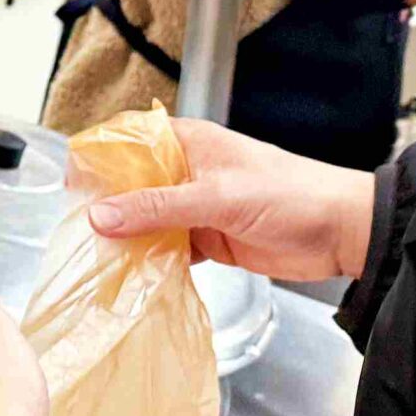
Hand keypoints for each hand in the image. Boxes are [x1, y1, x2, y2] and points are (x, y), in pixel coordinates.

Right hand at [82, 119, 373, 280]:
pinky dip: (151, 261)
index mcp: (189, 142)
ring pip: (146, 220)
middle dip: (107, 206)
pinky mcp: (207, 239)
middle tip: (80, 233)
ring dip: (127, 239)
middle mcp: (186, 171)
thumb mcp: (219, 196)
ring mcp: (195, 207)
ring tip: (100, 260)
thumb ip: (158, 206)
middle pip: (130, 184)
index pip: (129, 140)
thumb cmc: (292, 196)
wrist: (343, 233)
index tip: (72, 185)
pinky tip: (134, 276)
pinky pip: (166, 248)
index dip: (99, 157)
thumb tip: (100, 216)